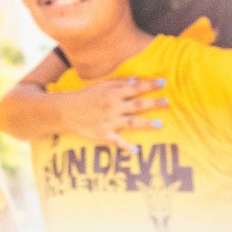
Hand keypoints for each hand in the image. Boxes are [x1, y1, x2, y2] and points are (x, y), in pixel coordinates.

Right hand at [53, 76, 168, 148]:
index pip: (136, 88)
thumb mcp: (99, 86)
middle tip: (167, 102)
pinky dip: (126, 147)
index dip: (150, 85)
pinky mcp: (103, 135)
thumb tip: (136, 81)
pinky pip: (117, 142)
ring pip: (133, 122)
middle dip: (154, 103)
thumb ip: (118, 83)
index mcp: (112, 94)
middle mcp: (113, 107)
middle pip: (138, 104)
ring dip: (148, 123)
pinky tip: (136, 150)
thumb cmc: (83, 97)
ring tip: (160, 124)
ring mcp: (109, 122)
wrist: (63, 112)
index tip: (164, 83)